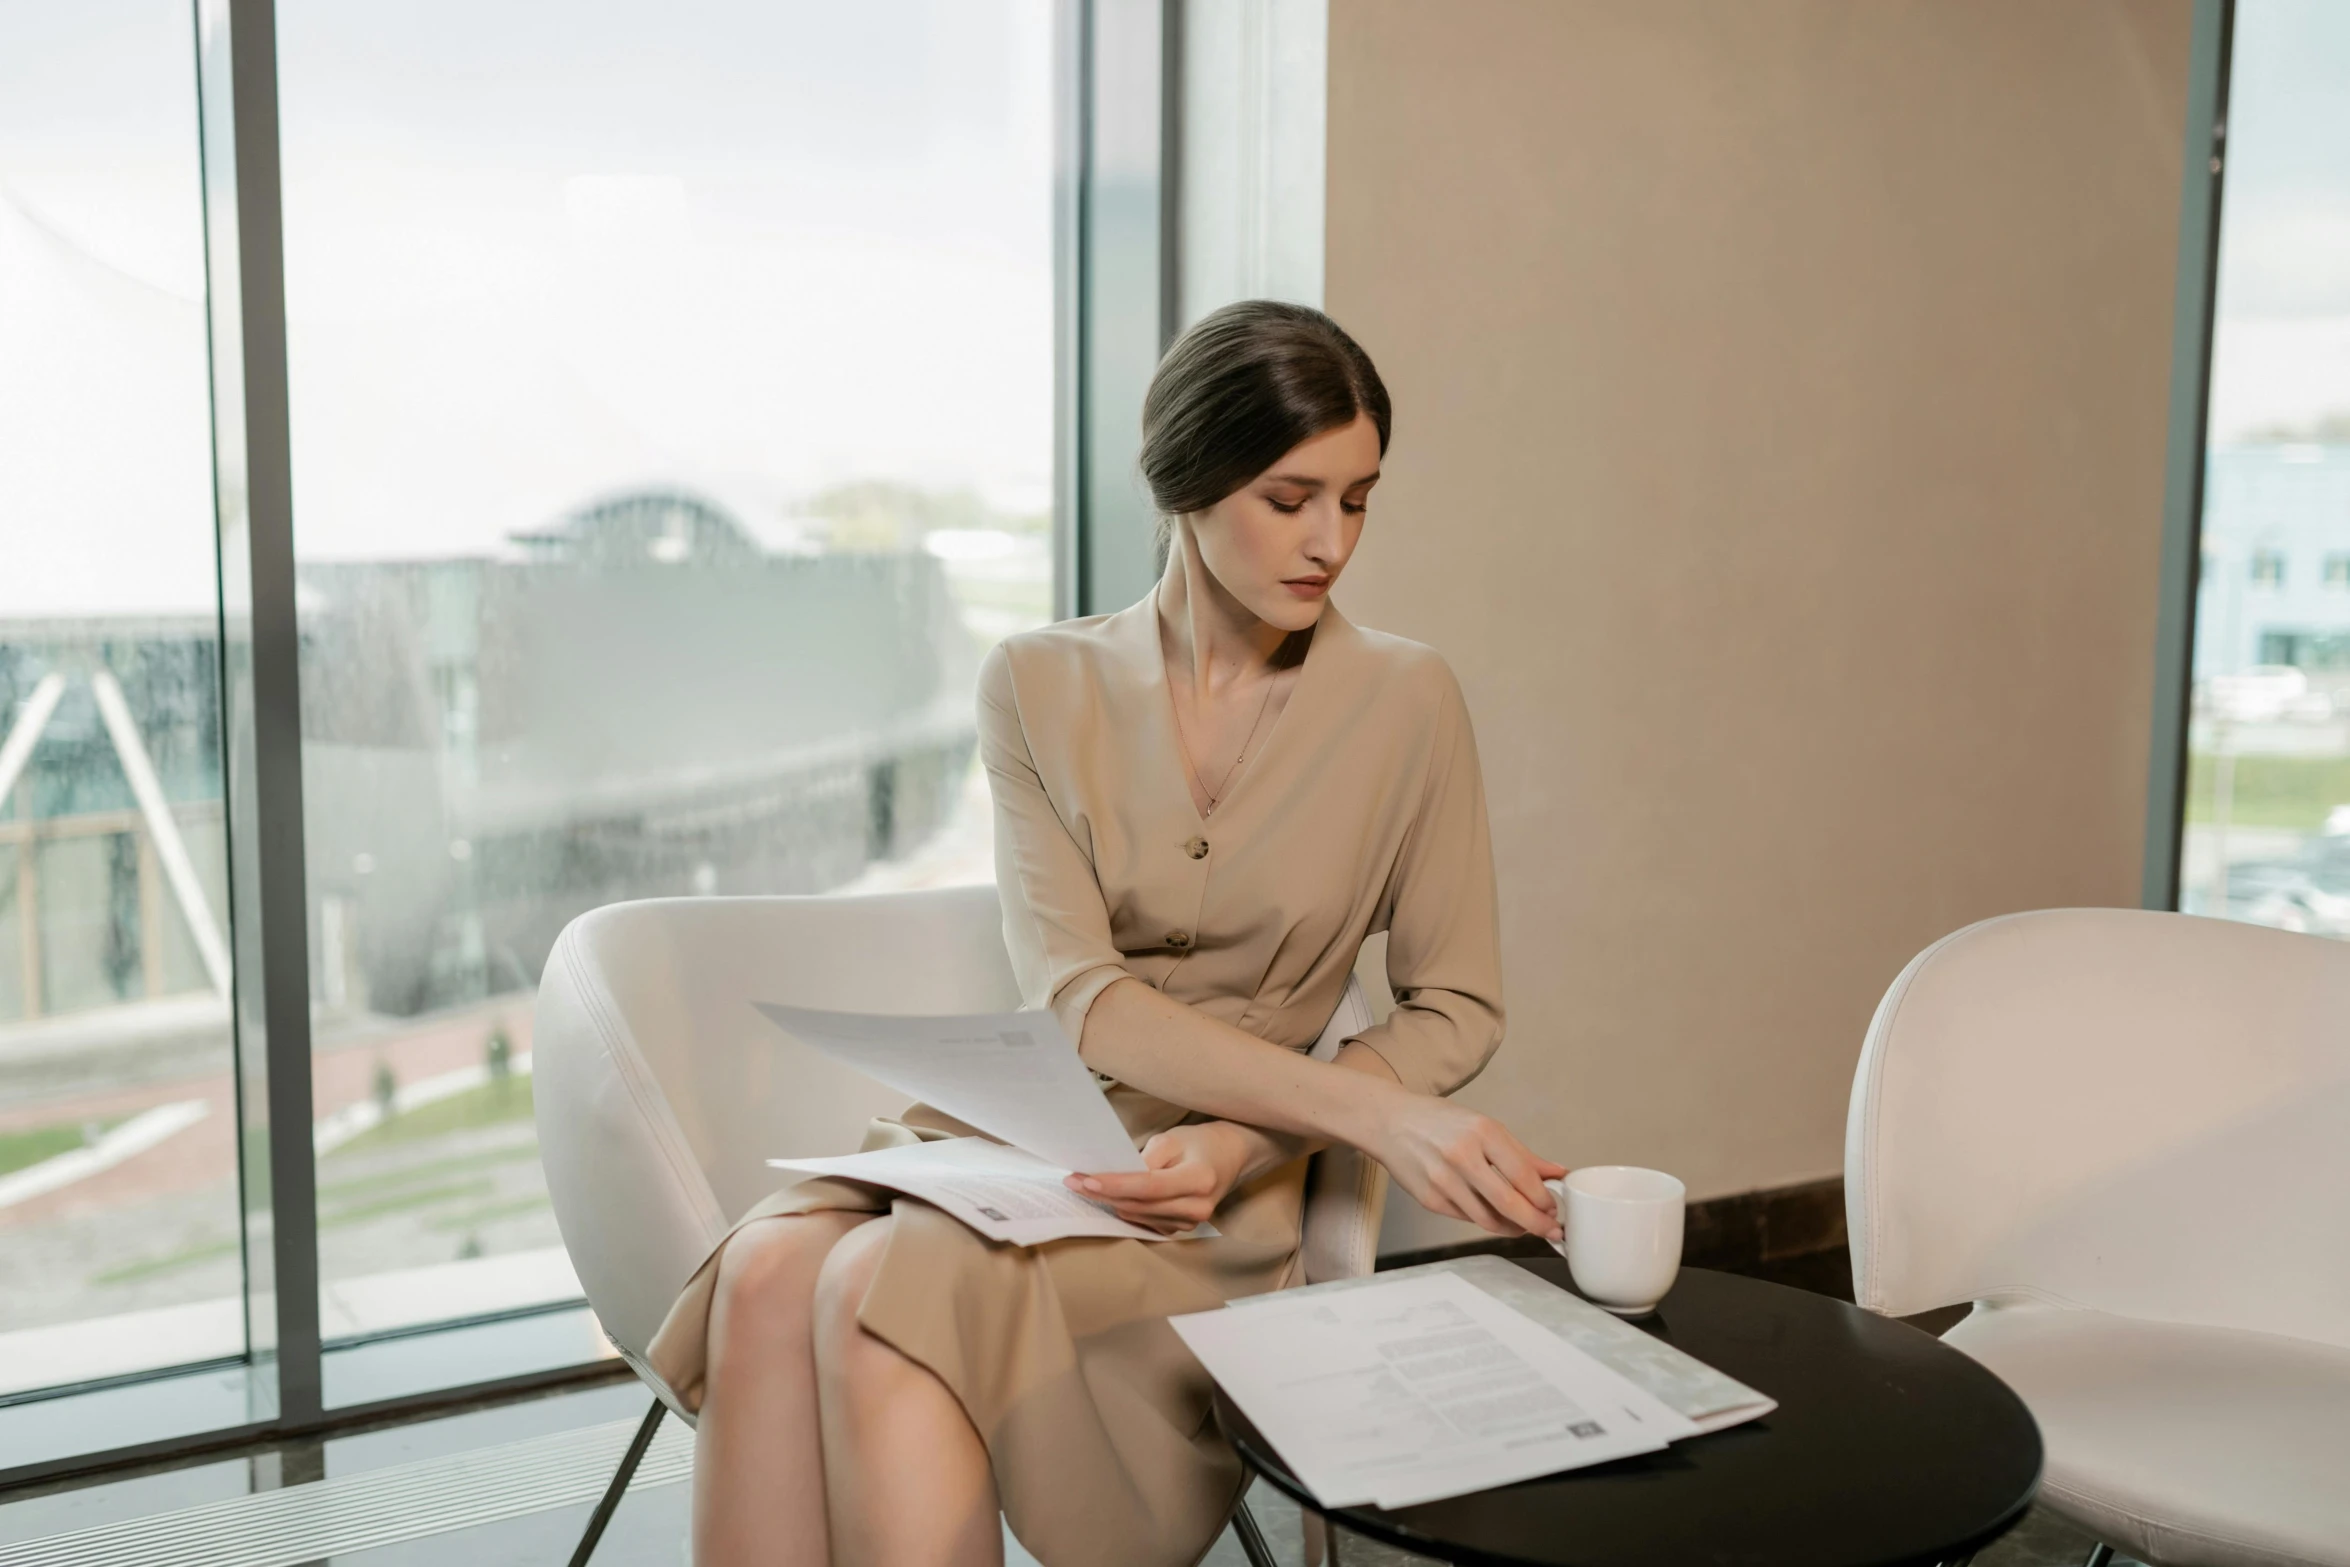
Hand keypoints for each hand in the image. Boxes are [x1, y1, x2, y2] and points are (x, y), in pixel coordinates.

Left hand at [1065, 1123, 1248, 1235]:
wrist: (1229, 1157)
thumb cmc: (1199, 1143)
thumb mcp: (1173, 1139)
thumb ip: (1146, 1159)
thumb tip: (1115, 1176)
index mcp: (1198, 1180)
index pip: (1149, 1186)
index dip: (1115, 1185)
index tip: (1085, 1180)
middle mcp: (1197, 1207)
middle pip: (1139, 1204)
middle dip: (1103, 1193)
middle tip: (1072, 1181)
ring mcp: (1190, 1223)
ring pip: (1138, 1215)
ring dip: (1110, 1202)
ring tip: (1085, 1186)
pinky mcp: (1181, 1229)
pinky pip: (1144, 1222)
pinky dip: (1125, 1208)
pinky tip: (1109, 1197)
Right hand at [1365, 1092, 1564, 1240]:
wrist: (1390, 1122)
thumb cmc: (1438, 1122)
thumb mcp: (1484, 1126)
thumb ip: (1521, 1154)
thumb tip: (1556, 1173)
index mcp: (1482, 1132)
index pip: (1523, 1175)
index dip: (1544, 1198)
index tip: (1553, 1207)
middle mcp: (1462, 1156)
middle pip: (1509, 1203)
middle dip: (1536, 1223)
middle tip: (1550, 1230)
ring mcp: (1443, 1181)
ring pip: (1488, 1219)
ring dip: (1512, 1227)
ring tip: (1523, 1225)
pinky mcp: (1430, 1200)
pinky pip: (1467, 1219)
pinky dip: (1485, 1221)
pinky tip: (1494, 1216)